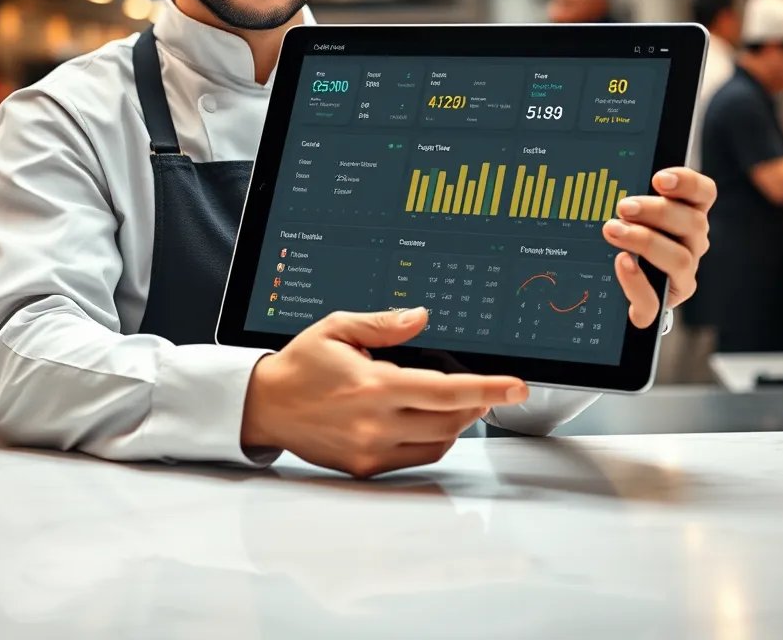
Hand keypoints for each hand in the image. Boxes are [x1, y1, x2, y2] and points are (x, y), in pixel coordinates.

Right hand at [241, 307, 527, 478]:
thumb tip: (421, 316)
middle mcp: (375, 423)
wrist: (266, 405)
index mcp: (373, 386)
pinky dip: (434, 438)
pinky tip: (427, 419)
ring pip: (439, 442)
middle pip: (451, 420)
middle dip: (477, 402)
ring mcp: (371, 449)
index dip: (488, 388)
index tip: (516, 387)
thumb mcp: (338, 327)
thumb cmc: (300, 365)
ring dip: (458, 421)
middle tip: (487, 386)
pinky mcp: (365, 466)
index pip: (446, 390)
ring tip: (458, 400)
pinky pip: (417, 457)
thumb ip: (384, 324)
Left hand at [602, 167, 716, 328]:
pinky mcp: (662, 304)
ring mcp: (680, 276)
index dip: (687, 183)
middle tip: (623, 206)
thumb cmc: (628, 233)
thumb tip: (613, 176)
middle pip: (691, 223)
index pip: (704, 193)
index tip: (659, 179)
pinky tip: (621, 264)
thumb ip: (633, 195)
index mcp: (689, 215)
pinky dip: (636, 282)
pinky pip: (653, 301)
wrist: (615, 282)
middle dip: (656, 211)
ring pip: (679, 259)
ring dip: (644, 241)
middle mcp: (692, 245)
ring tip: (612, 231)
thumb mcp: (631, 211)